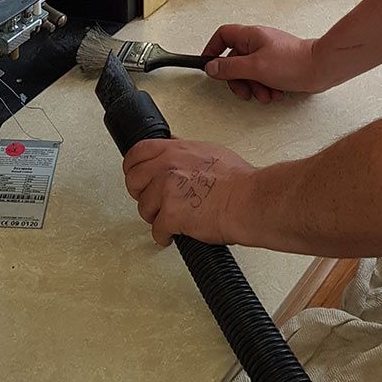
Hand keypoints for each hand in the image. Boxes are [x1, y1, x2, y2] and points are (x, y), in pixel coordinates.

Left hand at [123, 138, 256, 246]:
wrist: (248, 201)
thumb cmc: (238, 181)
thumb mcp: (209, 151)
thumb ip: (185, 150)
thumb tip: (174, 145)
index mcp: (176, 150)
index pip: (137, 152)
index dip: (133, 167)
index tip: (136, 176)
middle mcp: (168, 166)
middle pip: (133, 180)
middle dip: (142, 194)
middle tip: (153, 201)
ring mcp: (167, 190)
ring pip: (143, 207)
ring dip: (155, 217)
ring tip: (170, 219)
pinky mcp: (171, 214)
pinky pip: (156, 230)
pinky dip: (164, 236)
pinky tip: (174, 234)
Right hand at [201, 24, 325, 102]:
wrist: (321, 69)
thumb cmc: (293, 63)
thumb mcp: (254, 67)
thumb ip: (230, 68)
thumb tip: (211, 67)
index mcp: (250, 36)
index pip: (223, 36)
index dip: (213, 49)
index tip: (210, 66)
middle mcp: (258, 43)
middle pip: (234, 60)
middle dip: (238, 80)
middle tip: (244, 92)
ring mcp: (268, 54)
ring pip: (249, 72)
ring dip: (254, 87)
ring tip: (265, 95)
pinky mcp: (278, 66)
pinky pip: (263, 78)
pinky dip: (266, 88)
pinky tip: (275, 93)